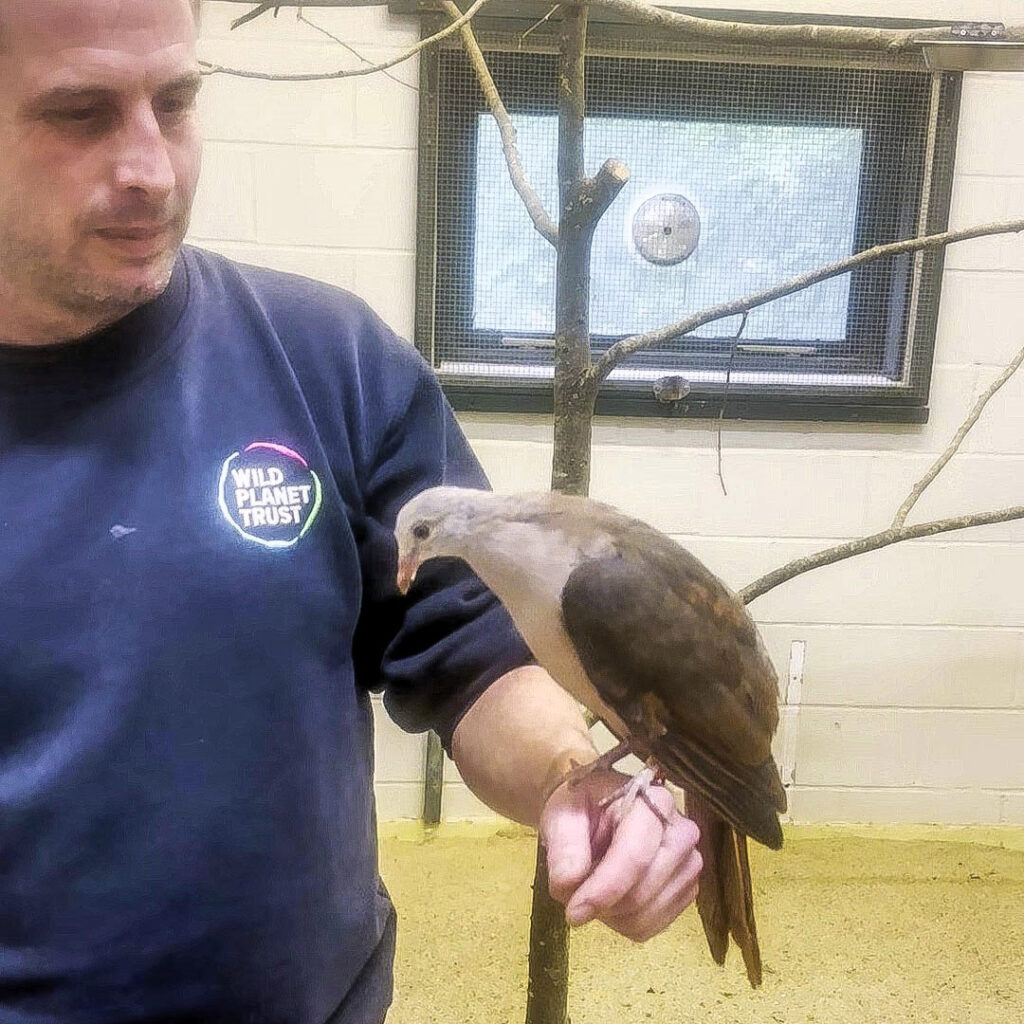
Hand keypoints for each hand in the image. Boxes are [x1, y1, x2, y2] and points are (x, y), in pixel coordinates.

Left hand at [539, 767, 701, 941]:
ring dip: (610, 915)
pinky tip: (610, 900)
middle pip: (642, 892)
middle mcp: (681, 834)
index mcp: (654, 803)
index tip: (573, 910)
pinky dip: (622, 923)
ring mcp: (688, 866)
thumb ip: (564, 844)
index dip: (604, 889)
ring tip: (592, 889)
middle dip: (603, 903)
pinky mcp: (685, 893)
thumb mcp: (563, 814)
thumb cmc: (584, 810)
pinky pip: (650, 927)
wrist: (598, 815)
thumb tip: (568, 881)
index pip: (635, 856)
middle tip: (574, 893)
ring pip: (646, 915)